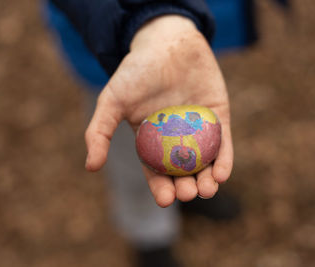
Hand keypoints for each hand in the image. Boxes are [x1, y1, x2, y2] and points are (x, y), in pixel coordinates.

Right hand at [85, 15, 232, 206]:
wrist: (166, 41)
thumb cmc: (136, 71)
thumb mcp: (112, 100)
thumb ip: (100, 132)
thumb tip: (90, 167)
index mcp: (152, 141)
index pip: (157, 172)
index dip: (161, 188)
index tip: (165, 200)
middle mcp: (176, 139)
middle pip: (183, 171)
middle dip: (186, 187)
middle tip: (188, 193)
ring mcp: (198, 129)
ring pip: (205, 162)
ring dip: (207, 180)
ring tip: (207, 190)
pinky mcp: (218, 117)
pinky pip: (223, 143)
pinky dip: (224, 159)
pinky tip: (222, 174)